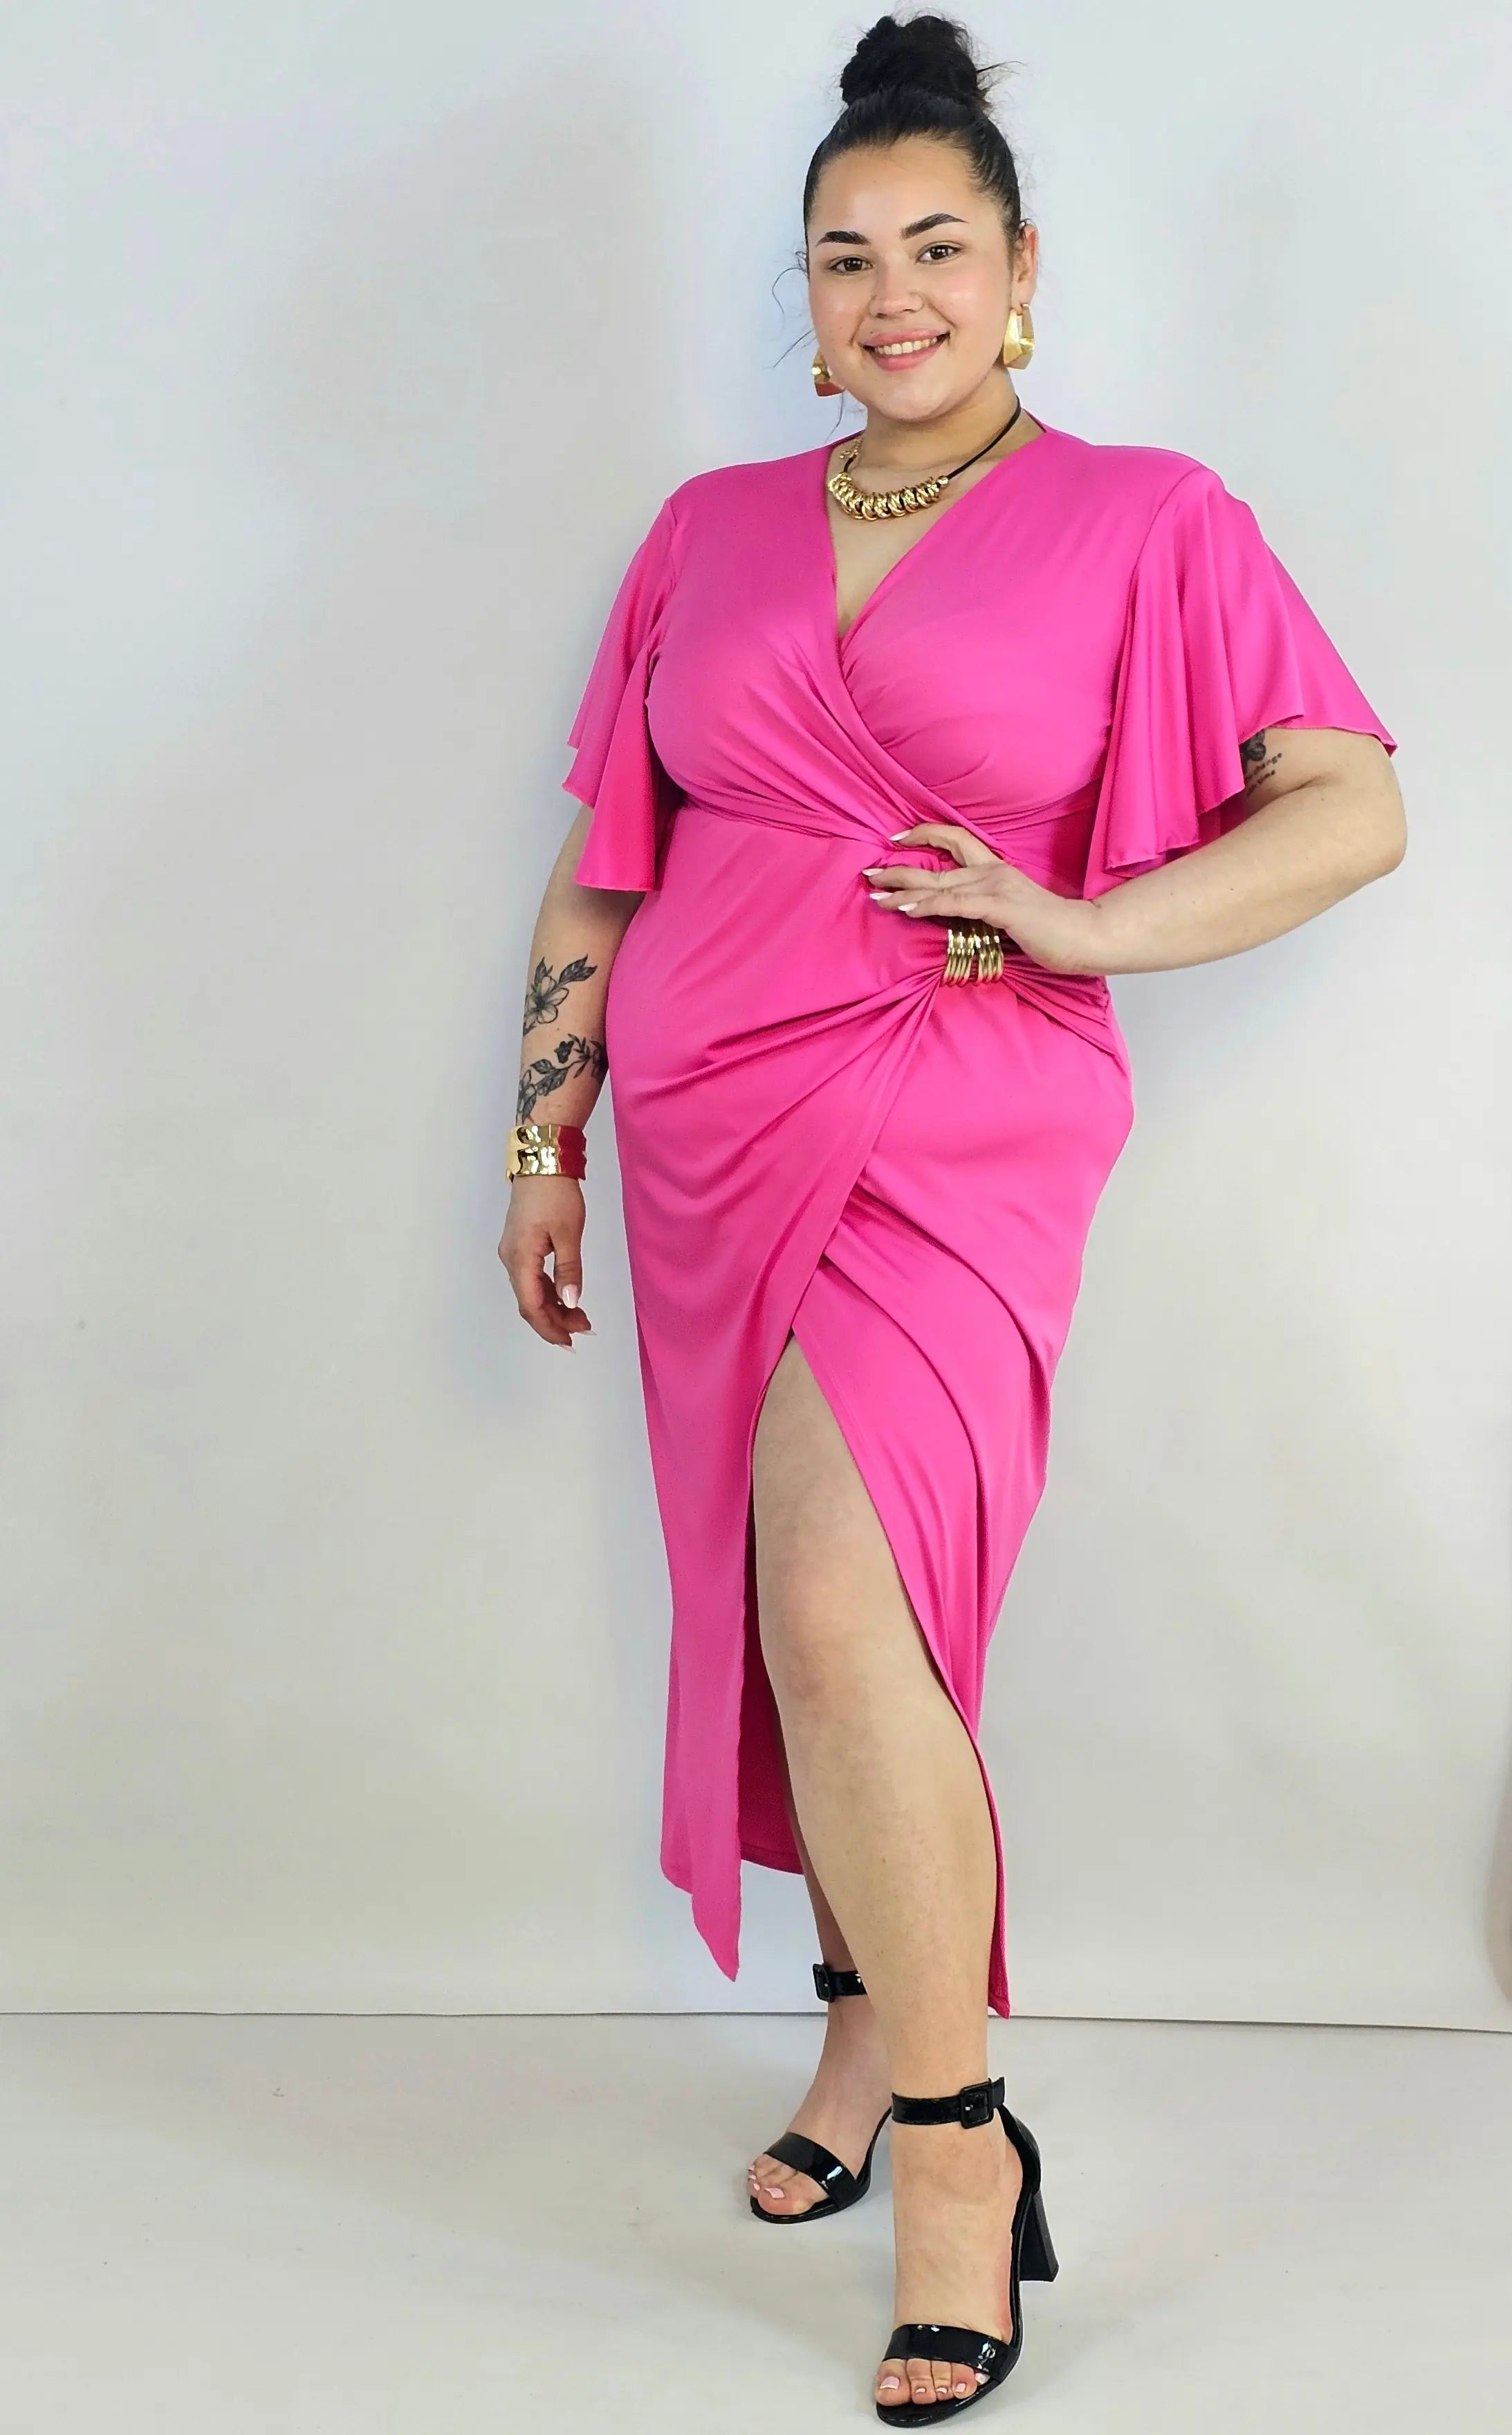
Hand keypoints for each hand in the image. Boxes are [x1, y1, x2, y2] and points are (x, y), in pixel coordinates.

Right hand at [499, 1176, 590, 1348]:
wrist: (543, 1162)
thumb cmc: (556, 1194)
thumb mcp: (569, 1234)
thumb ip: (569, 1271)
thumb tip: (571, 1302)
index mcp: (520, 1259)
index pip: (531, 1305)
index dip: (550, 1326)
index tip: (571, 1339)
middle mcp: (511, 1259)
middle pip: (529, 1302)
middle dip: (555, 1320)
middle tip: (583, 1328)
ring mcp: (513, 1252)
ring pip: (530, 1291)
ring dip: (552, 1307)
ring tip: (579, 1316)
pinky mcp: (519, 1245)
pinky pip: (531, 1278)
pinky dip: (547, 1291)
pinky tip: (565, 1296)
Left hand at [864, 824, 1105, 975]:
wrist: (1085, 936)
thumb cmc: (1051, 931)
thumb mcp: (1009, 915)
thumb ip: (983, 909)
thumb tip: (954, 915)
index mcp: (996, 870)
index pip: (955, 840)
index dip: (924, 834)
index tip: (895, 839)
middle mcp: (993, 872)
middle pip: (937, 862)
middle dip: (899, 867)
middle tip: (869, 872)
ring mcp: (997, 888)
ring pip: (939, 884)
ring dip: (904, 890)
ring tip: (875, 893)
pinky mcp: (1001, 908)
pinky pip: (955, 904)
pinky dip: (927, 905)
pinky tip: (905, 909)